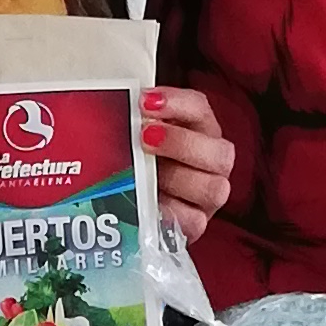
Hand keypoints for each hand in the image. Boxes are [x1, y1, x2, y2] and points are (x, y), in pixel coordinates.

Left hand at [139, 83, 236, 244]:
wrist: (133, 206)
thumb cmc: (137, 162)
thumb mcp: (133, 137)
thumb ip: (131, 122)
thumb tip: (106, 110)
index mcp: (199, 130)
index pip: (199, 108)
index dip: (177, 103)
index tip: (144, 101)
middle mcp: (212, 162)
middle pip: (220, 152)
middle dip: (181, 143)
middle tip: (145, 137)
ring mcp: (208, 195)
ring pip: (214, 189)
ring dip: (178, 179)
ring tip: (144, 176)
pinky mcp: (197, 223)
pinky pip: (194, 222)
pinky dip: (172, 214)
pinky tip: (150, 206)